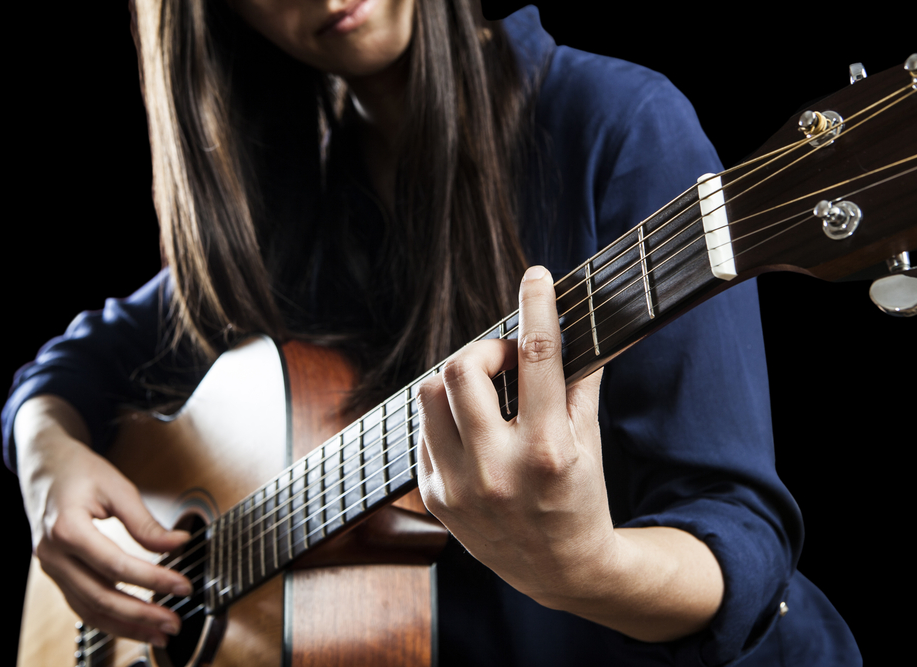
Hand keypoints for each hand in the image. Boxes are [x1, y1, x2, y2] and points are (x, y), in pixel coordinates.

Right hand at [15, 396, 191, 646]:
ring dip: (125, 627)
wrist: (44, 466)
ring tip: (159, 633)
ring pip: (87, 610)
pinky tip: (133, 626)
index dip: (152, 579)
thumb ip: (145, 521)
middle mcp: (54, 555)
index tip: (183, 586)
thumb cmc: (79, 471)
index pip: (115, 566)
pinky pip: (81, 605)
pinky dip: (108, 620)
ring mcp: (51, 568)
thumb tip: (178, 544)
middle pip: (99, 597)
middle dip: (140, 615)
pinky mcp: (57, 574)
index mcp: (67, 528)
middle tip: (173, 623)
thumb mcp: (117, 486)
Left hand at [416, 265, 612, 601]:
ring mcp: (459, 486)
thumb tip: (575, 323)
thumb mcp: (588, 440)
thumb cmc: (578, 496)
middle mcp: (497, 470)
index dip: (536, 307)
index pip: (538, 359)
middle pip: (461, 370)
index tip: (537, 277)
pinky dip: (445, 416)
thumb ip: (579, 382)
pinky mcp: (433, 495)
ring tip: (485, 391)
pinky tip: (471, 427)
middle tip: (505, 360)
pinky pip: (423, 429)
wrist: (558, 568)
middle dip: (484, 351)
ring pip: (429, 395)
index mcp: (546, 452)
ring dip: (457, 379)